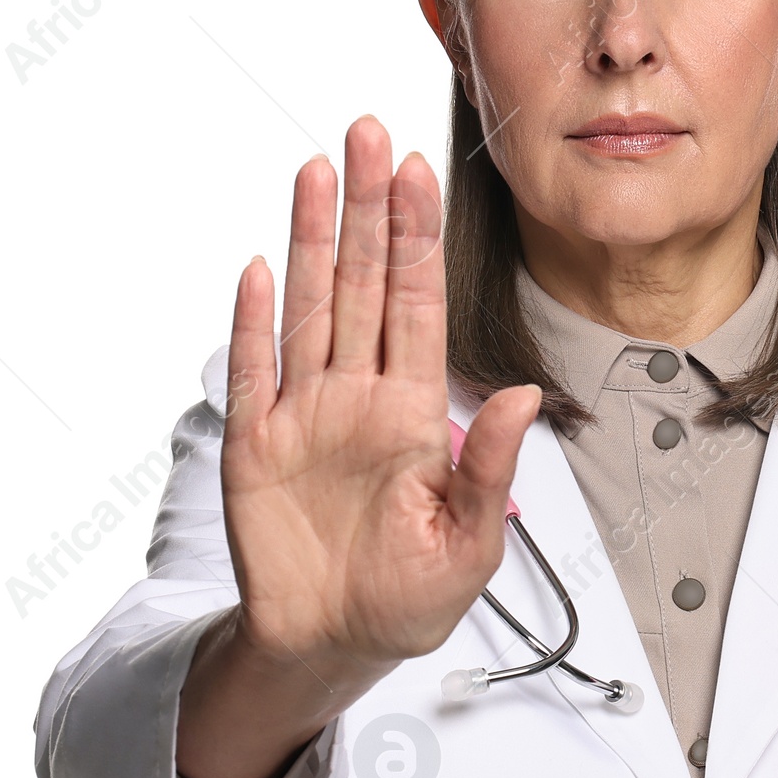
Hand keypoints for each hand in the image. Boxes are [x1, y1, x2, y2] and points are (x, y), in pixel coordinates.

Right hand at [174, 115, 538, 777]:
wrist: (333, 644)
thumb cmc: (408, 598)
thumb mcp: (469, 543)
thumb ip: (489, 466)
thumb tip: (523, 396)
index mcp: (413, 412)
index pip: (418, 305)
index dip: (419, 239)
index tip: (423, 174)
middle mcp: (358, 397)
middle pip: (364, 284)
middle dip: (369, 209)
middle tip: (371, 133)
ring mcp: (303, 414)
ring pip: (310, 307)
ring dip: (314, 238)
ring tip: (319, 170)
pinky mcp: (254, 445)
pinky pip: (253, 370)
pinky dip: (255, 320)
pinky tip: (262, 266)